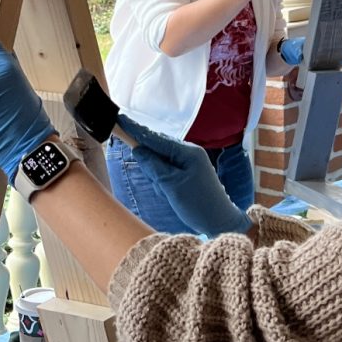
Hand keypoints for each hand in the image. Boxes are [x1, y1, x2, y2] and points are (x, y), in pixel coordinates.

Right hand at [120, 114, 251, 236]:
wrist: (221, 223)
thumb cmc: (199, 205)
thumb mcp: (172, 186)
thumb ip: (153, 166)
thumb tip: (138, 150)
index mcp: (187, 152)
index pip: (155, 138)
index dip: (136, 130)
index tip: (120, 119)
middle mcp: (188, 152)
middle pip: (156, 148)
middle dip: (149, 163)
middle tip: (159, 182)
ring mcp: (188, 162)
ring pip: (159, 161)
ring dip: (157, 177)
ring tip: (169, 193)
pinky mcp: (186, 172)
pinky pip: (166, 170)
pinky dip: (162, 181)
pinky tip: (170, 193)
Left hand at [279, 30, 341, 65]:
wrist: (288, 55)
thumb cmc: (292, 50)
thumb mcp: (294, 50)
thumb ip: (297, 53)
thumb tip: (300, 55)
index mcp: (316, 40)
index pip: (330, 36)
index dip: (340, 36)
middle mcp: (320, 45)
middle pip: (336, 43)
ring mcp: (322, 52)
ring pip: (337, 50)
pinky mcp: (321, 59)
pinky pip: (333, 59)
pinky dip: (341, 60)